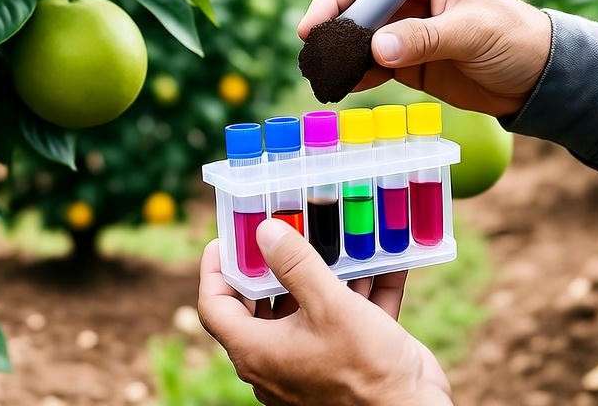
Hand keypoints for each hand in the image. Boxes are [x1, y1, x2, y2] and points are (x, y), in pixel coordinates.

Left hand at [198, 219, 450, 405]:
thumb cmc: (365, 368)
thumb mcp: (329, 305)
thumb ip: (295, 264)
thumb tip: (264, 231)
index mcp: (258, 351)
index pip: (215, 307)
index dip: (216, 269)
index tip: (228, 238)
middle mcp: (277, 360)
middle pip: (261, 305)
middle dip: (276, 265)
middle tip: (285, 230)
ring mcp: (311, 363)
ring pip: (307, 311)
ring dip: (324, 275)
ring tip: (337, 237)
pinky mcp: (345, 364)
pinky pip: (344, 322)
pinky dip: (359, 294)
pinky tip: (382, 262)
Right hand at [298, 0, 551, 115]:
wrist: (538, 79)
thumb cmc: (515, 38)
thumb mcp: (472, 32)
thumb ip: (426, 38)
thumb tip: (378, 48)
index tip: (315, 24)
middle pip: (356, 9)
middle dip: (332, 30)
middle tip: (312, 55)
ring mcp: (405, 32)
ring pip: (359, 40)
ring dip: (340, 56)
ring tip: (321, 76)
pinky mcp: (407, 63)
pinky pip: (372, 66)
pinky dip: (355, 76)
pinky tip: (344, 87)